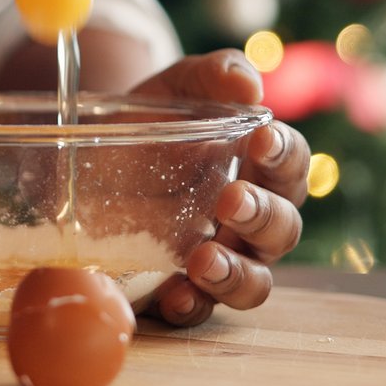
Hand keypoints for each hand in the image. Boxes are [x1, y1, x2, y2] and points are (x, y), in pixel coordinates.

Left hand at [134, 50, 309, 325]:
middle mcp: (251, 221)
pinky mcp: (181, 286)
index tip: (262, 140)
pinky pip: (199, 310)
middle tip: (230, 199)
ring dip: (235, 275)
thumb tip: (250, 86)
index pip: (292, 165)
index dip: (285, 155)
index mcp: (261, 169)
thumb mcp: (178, 87)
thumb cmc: (156, 119)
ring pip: (254, 282)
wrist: (93, 156)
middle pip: (283, 229)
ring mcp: (220, 258)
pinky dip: (191, 305)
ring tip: (203, 260)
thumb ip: (215, 75)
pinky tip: (174, 296)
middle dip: (262, 215)